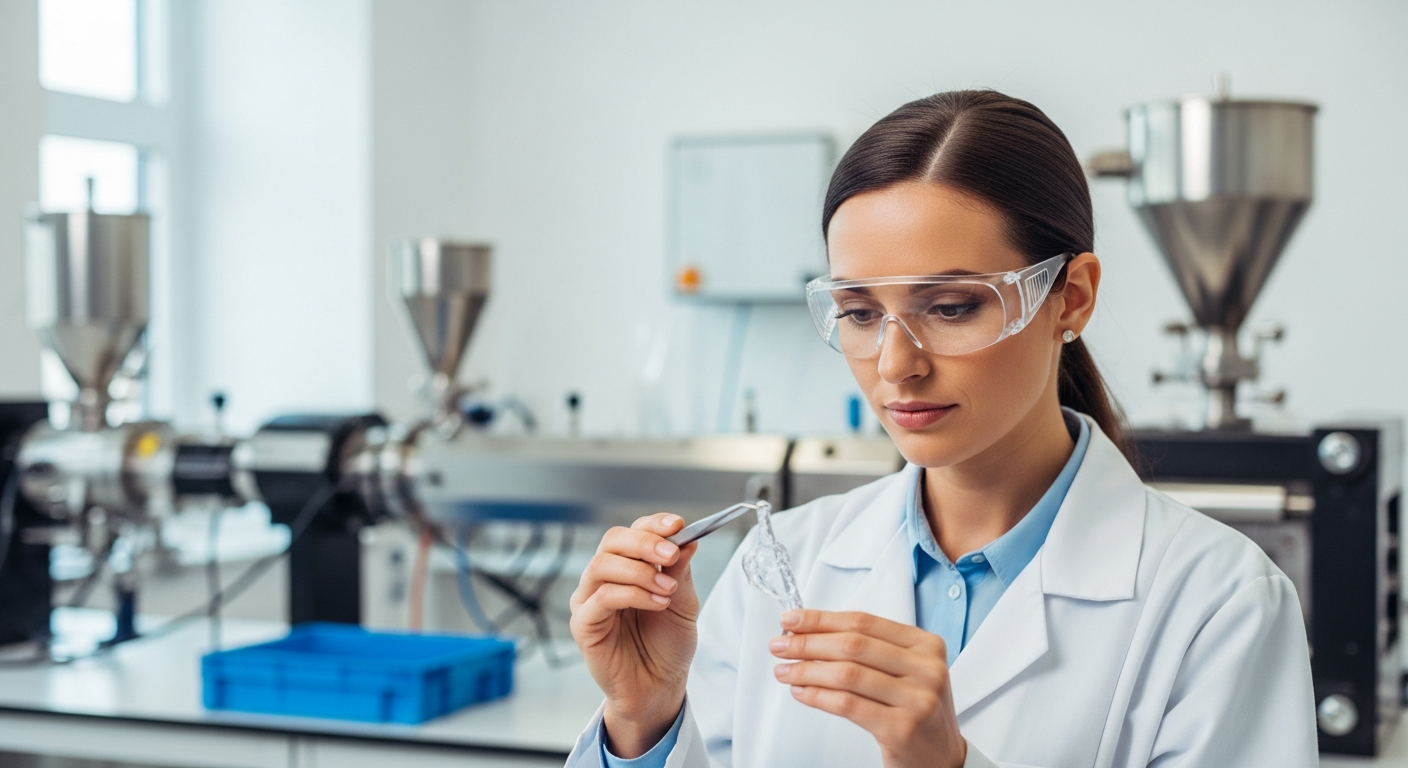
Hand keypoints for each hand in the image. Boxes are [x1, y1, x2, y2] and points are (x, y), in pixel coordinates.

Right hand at [570, 514, 698, 757]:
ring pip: (602, 564)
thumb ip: (680, 571)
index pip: (634, 531)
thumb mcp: (683, 602)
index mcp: (628, 566)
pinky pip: (601, 598)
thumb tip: (687, 539)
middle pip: (613, 540)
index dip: (654, 524)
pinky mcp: (583, 624)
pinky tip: (656, 604)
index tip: (678, 525)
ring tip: (667, 589)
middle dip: (645, 543)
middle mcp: (604, 578)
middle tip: (671, 555)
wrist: (659, 686)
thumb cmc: (667, 644)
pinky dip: (632, 594)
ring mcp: (589, 599)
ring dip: (640, 571)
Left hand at [769, 610, 964, 767]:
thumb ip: (868, 651)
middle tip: (780, 646)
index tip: (792, 620)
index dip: (822, 619)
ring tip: (784, 671)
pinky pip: (847, 705)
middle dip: (808, 643)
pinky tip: (801, 693)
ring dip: (807, 670)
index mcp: (926, 645)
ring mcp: (917, 699)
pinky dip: (817, 697)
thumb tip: (810, 634)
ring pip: (847, 674)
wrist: (942, 760)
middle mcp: (926, 669)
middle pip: (853, 645)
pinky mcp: (902, 728)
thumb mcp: (905, 672)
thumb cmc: (916, 712)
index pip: (864, 622)